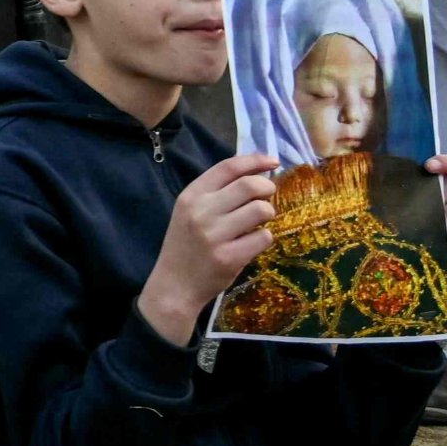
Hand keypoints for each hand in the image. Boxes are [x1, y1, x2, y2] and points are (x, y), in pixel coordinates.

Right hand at [140, 151, 280, 343]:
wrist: (174, 285)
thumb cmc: (186, 245)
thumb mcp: (190, 212)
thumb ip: (216, 193)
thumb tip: (257, 173)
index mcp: (190, 196)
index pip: (228, 167)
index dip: (254, 160)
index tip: (272, 161)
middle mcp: (201, 212)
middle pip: (249, 185)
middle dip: (267, 188)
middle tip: (267, 198)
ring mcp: (214, 235)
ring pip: (261, 210)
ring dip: (268, 214)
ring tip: (258, 223)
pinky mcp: (229, 257)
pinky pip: (264, 237)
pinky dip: (264, 238)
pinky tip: (252, 243)